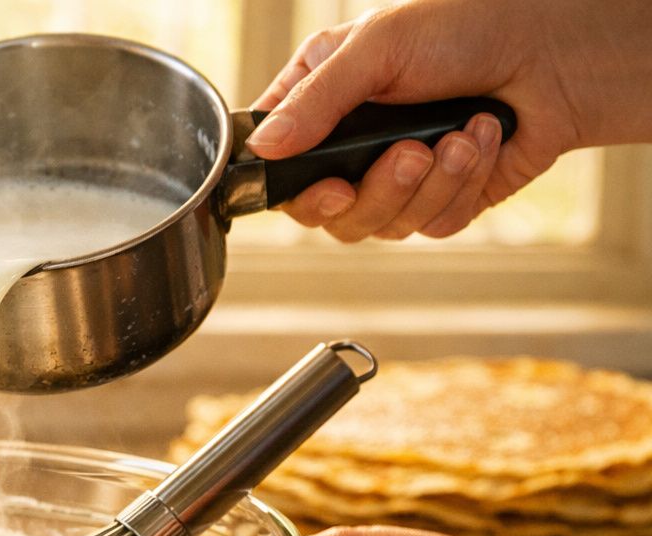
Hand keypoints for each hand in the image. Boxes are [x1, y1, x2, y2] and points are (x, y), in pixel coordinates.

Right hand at [249, 0, 651, 240]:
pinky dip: (461, 187)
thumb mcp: (378, 46)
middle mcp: (351, 148)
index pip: (279, 171)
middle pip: (328, 215)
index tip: (329, 188)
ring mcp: (395, 179)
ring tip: (460, 136)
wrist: (553, 52)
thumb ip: (316, 100)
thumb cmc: (464, 28)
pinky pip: (431, 225)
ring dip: (428, 184)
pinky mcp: (440, 201)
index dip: (296, 193)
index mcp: (321, 104)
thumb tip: (263, 148)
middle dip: (376, 191)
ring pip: (380, 226)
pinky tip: (480, 141)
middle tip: (409, 154)